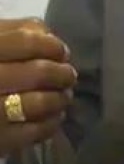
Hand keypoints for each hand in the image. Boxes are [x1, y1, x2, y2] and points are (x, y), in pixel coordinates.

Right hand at [0, 19, 76, 156]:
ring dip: (59, 99)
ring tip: (64, 97)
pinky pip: (28, 133)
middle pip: (36, 72)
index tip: (62, 52)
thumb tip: (49, 37)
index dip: (52, 45)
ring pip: (36, 103)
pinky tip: (53, 118)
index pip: (25, 40)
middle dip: (61, 74)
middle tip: (69, 76)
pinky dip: (49, 124)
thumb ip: (14, 31)